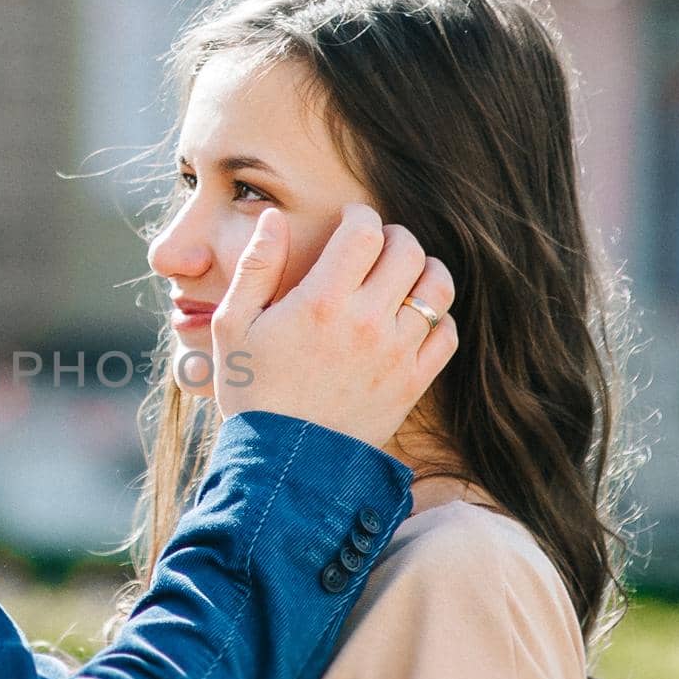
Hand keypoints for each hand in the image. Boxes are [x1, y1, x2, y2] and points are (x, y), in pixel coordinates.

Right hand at [209, 204, 457, 448]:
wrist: (283, 464)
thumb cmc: (251, 392)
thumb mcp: (232, 325)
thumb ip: (256, 266)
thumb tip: (274, 217)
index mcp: (322, 302)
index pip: (365, 231)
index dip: (360, 214)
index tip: (349, 220)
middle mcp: (367, 323)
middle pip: (408, 250)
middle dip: (393, 237)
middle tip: (374, 246)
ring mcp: (396, 354)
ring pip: (436, 287)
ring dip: (421, 271)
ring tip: (399, 276)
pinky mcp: (413, 383)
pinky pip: (445, 332)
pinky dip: (435, 317)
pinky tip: (409, 319)